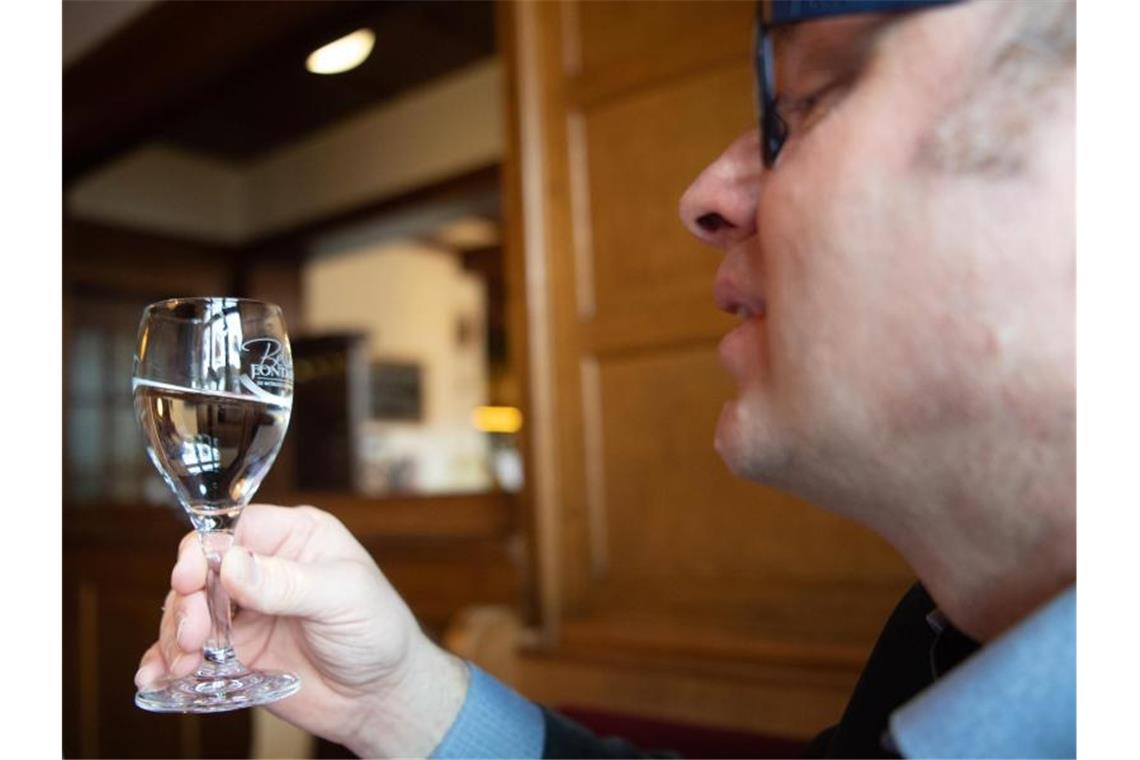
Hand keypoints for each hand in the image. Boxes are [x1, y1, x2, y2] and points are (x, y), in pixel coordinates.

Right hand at [135, 504, 469, 756]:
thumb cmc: (378, 632)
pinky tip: (158, 679)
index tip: (189, 579)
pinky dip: (166, 664)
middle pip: (200, 570)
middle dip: (187, 602)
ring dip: (174, 636)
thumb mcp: (343, 597)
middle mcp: (263, 568)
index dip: (203, 550)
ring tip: (182, 664)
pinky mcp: (234, 652)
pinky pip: (189, 652)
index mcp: (294, 538)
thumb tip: (230, 563)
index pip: (234, 528)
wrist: (380, 697)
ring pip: (187, 611)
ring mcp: (245, 611)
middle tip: (193, 636)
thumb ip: (287, 582)